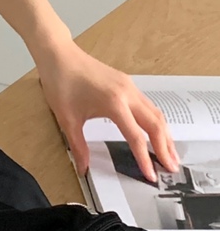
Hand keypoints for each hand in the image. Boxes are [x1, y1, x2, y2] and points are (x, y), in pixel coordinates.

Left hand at [34, 39, 180, 182]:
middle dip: (165, 148)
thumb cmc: (61, 83)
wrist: (59, 55)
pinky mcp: (127, 83)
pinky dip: (156, 121)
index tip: (151, 176)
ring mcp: (129, 86)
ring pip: (155, 113)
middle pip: (155, 124)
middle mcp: (127, 94)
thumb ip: (78, 146)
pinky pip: (148, 104)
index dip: (145, 159)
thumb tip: (83, 168)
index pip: (136, 137)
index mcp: (114, 103)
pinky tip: (156, 131)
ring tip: (170, 154)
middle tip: (171, 168)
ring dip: (164, 134)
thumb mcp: (67, 119)